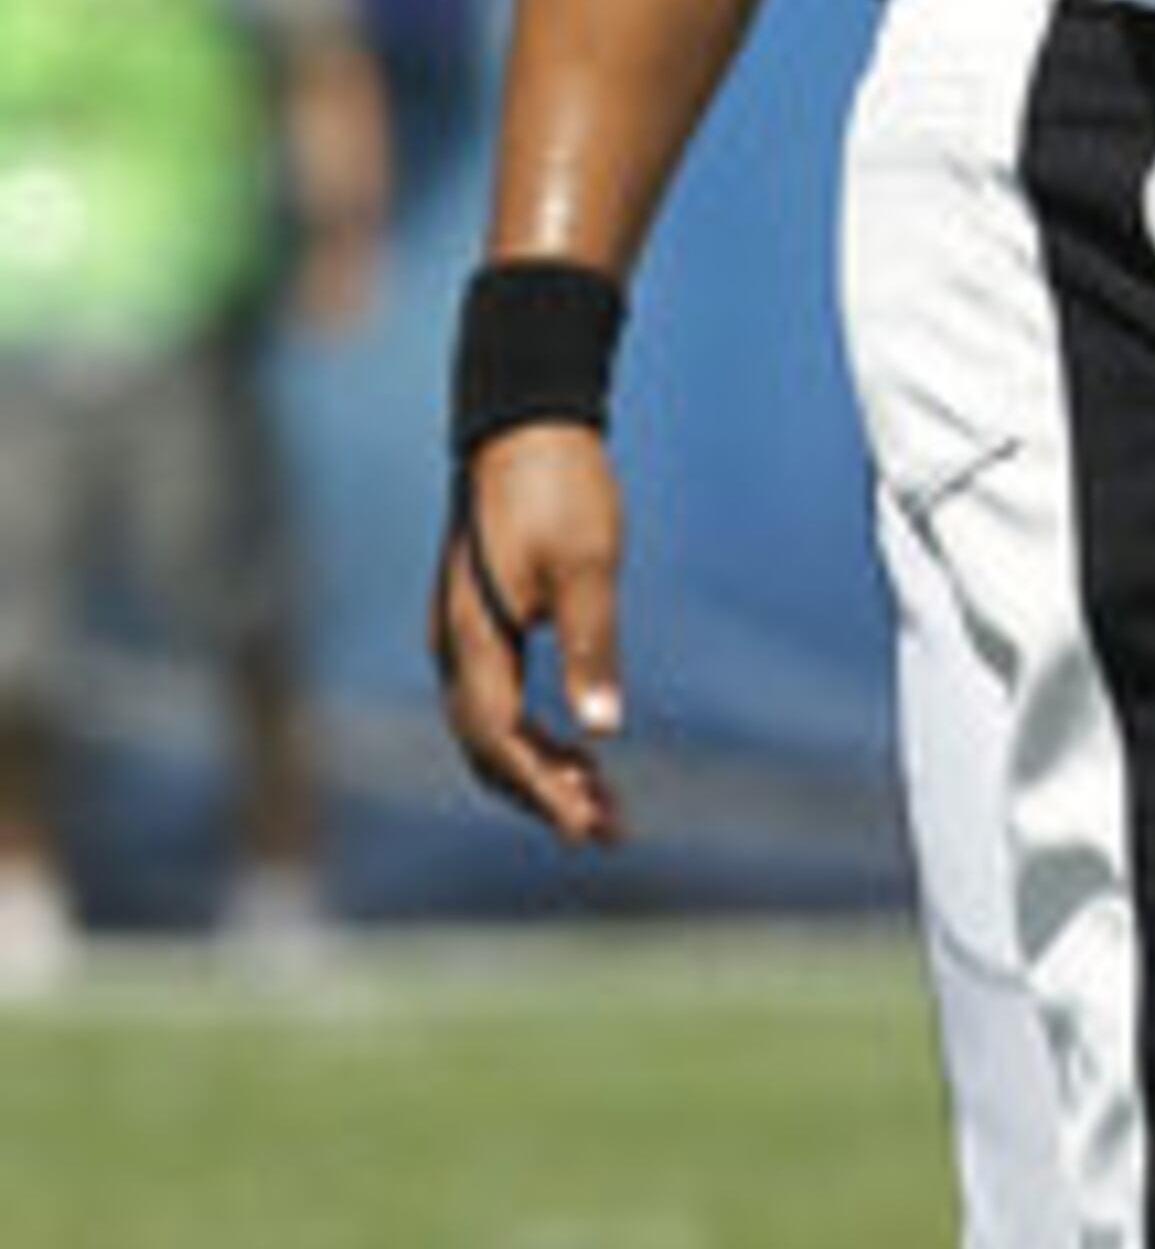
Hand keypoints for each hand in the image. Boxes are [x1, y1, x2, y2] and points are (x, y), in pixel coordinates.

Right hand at [435, 424, 630, 845]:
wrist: (525, 419)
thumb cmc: (560, 486)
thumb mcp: (589, 563)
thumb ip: (592, 645)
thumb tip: (602, 727)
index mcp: (471, 637)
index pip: (499, 740)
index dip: (543, 790)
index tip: (592, 825)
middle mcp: (452, 644)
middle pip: (487, 747)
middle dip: (544, 794)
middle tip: (609, 829)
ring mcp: (458, 633)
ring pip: (489, 728)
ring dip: (540, 769)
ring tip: (603, 801)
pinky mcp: (476, 622)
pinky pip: (494, 699)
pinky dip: (532, 733)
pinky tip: (577, 746)